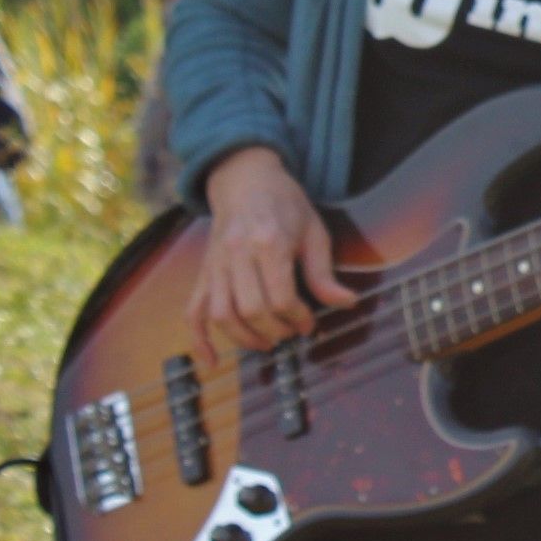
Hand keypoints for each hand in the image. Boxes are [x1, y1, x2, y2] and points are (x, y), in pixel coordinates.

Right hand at [188, 146, 355, 366]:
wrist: (246, 180)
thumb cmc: (285, 205)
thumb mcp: (314, 232)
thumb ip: (324, 272)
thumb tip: (347, 302)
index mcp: (269, 242)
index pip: (280, 296)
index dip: (297, 317)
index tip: (309, 323)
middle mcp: (237, 254)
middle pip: (250, 309)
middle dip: (274, 330)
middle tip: (291, 333)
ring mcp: (215, 265)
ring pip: (221, 314)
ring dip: (244, 338)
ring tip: (267, 343)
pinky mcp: (203, 272)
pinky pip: (193, 311)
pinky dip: (199, 339)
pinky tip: (211, 360)